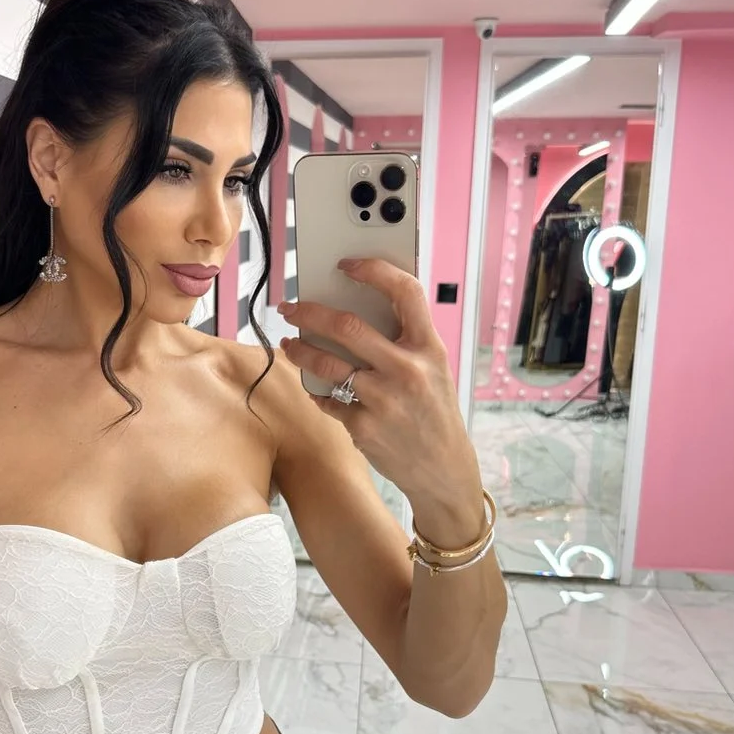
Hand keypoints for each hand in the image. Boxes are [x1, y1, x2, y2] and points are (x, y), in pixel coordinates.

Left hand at [277, 258, 483, 530]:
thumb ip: (404, 341)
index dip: (374, 270)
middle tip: (290, 307)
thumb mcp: (434, 369)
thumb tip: (354, 310)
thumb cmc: (435, 413)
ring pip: (326, 362)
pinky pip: (327, 399)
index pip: (404, 292)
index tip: (347, 265)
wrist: (444, 469)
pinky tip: (315, 385)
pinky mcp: (364, 426)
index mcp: (429, 347)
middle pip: (347, 326)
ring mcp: (383, 399)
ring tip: (289, 344)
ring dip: (299, 350)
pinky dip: (317, 390)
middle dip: (309, 312)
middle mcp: (407, 369)